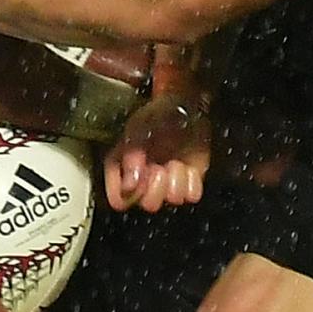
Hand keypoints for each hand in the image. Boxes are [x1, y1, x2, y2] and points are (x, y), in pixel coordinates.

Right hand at [104, 91, 209, 211]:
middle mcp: (145, 182)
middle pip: (149, 205)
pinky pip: (192, 195)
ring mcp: (169, 183)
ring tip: (175, 163)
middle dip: (157, 188)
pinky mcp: (189, 181)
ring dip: (176, 180)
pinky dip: (192, 181)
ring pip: (173, 200)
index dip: (131, 194)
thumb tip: (129, 186)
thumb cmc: (155, 116)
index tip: (140, 177)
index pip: (120, 200)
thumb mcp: (137, 130)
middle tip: (160, 169)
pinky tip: (188, 167)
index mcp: (124, 171)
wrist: (183, 106)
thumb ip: (130, 156)